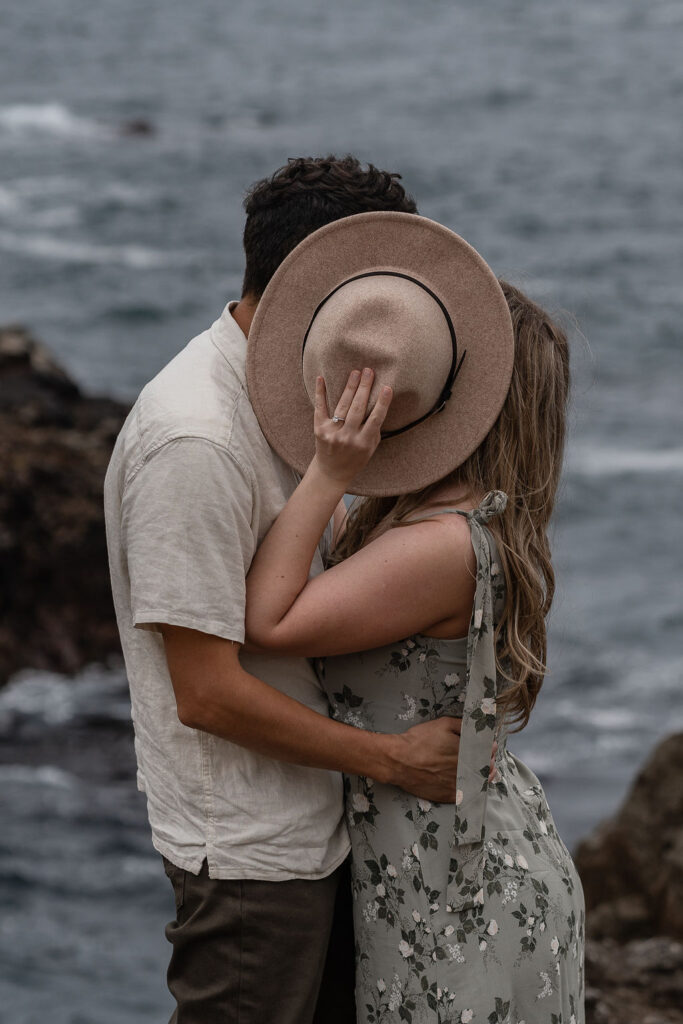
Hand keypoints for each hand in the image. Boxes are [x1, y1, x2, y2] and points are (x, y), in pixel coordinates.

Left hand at [312, 367, 392, 487]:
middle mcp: (348, 438)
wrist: (332, 473)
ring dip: (350, 387)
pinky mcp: (319, 430)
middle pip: (358, 408)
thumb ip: (374, 429)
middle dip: (364, 388)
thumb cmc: (356, 458)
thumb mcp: (370, 448)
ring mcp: (332, 433)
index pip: (376, 419)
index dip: (382, 403)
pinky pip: (319, 408)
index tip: (387, 387)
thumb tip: (379, 403)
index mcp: (363, 443)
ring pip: (342, 406)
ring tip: (356, 373)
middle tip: (369, 371)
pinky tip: (321, 378)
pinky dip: (320, 393)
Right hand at [387, 718, 498, 802]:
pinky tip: (474, 786)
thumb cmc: (419, 740)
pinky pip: (466, 796)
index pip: (486, 752)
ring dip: (485, 777)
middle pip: (484, 768)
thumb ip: (462, 725)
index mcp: (465, 752)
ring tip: (488, 773)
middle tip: (491, 759)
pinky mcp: (448, 796)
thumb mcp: (442, 724)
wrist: (398, 761)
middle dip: (489, 762)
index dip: (491, 749)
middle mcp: (464, 770)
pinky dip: (472, 791)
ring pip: (478, 783)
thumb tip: (477, 728)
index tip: (492, 747)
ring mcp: (457, 785)